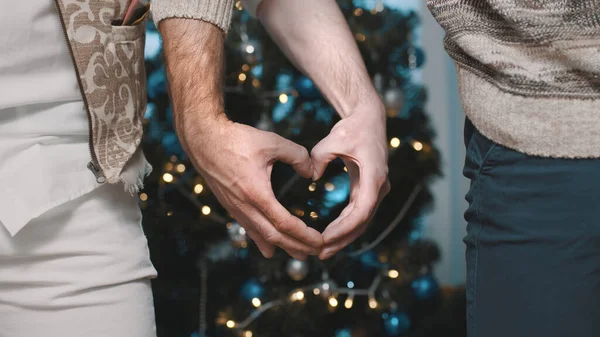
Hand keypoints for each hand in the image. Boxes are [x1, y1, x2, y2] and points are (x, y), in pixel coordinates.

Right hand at [177, 116, 323, 259]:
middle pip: (274, 236)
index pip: (284, 223)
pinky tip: (269, 248)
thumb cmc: (236, 140)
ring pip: (261, 235)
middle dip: (297, 247)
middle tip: (316, 253)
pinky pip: (249, 229)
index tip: (319, 241)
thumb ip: (296, 155)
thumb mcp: (271, 142)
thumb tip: (311, 171)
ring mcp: (236, 208)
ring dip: (283, 247)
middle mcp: (245, 206)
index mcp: (256, 193)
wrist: (204, 140)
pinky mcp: (230, 205)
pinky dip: (262, 241)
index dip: (304, 235)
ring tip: (300, 255)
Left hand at [311, 101, 390, 259]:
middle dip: (342, 240)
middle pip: (362, 222)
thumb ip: (319, 157)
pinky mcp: (369, 190)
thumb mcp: (333, 140)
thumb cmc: (352, 128)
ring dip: (344, 237)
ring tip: (323, 251)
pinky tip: (330, 236)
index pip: (361, 211)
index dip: (344, 228)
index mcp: (374, 177)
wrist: (368, 119)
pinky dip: (345, 226)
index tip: (325, 238)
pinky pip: (358, 213)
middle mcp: (379, 187)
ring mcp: (376, 190)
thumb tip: (311, 176)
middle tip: (321, 254)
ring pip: (361, 221)